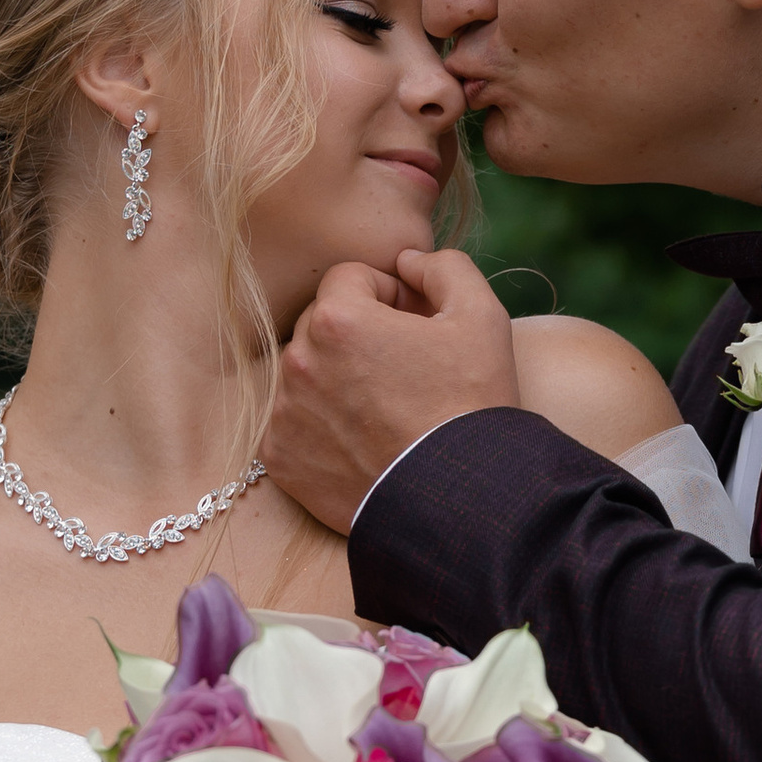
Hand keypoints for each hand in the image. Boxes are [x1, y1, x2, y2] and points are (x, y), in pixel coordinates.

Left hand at [264, 247, 520, 533]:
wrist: (459, 500)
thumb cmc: (472, 404)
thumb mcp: (482, 316)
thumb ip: (443, 267)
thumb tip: (407, 261)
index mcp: (337, 319)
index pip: (349, 279)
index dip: (388, 296)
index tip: (415, 327)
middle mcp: (298, 361)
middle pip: (322, 324)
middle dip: (358, 335)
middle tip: (404, 369)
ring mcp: (284, 413)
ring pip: (306, 373)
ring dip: (337, 378)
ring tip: (385, 409)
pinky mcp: (280, 458)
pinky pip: (293, 421)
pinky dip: (321, 425)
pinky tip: (363, 441)